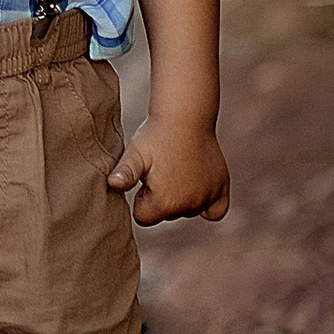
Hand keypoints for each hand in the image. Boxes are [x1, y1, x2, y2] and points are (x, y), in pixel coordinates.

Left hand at [108, 109, 229, 226]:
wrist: (185, 114)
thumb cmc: (156, 135)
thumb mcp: (135, 153)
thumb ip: (124, 173)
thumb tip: (112, 185)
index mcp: (165, 202)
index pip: (144, 218)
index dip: (141, 198)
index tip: (146, 177)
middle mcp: (189, 205)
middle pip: (167, 216)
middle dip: (161, 198)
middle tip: (161, 169)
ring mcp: (207, 197)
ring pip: (187, 210)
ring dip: (181, 197)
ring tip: (176, 167)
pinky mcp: (221, 188)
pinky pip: (216, 212)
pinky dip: (208, 205)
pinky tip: (199, 188)